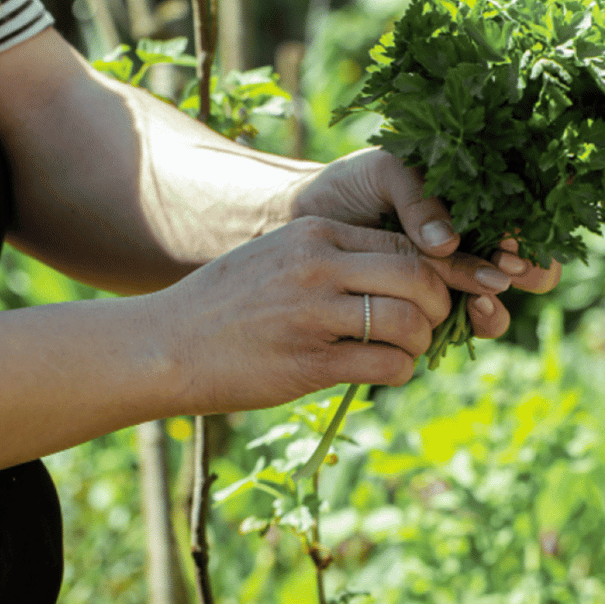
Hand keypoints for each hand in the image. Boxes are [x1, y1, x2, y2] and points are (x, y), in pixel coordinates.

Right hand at [148, 216, 505, 414]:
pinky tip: (386, 372)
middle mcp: (317, 266)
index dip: (433, 268)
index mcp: (314, 233)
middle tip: (431, 323)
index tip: (437, 290)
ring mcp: (313, 314)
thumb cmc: (224, 306)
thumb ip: (329, 259)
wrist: (165, 346)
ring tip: (407, 350)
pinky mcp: (309, 362)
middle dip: (439, 303)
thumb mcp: (276, 257)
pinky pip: (386, 364)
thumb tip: (395, 276)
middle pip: (417, 274)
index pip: (402, 240)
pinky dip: (400, 371)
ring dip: (421, 341)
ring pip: (408, 321)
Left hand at [290, 148, 560, 337]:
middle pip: (528, 268)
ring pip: (496, 306)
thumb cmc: (349, 187)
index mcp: (474, 203)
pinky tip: (460, 313)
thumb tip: (448, 243)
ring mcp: (451, 285)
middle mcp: (473, 246)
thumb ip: (420, 198)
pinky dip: (467, 326)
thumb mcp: (386, 172)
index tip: (513, 239)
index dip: (529, 231)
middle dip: (530, 272)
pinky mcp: (424, 315)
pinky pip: (458, 330)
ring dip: (497, 307)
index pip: (524, 217)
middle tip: (508, 270)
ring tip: (481, 299)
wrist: (299, 222)